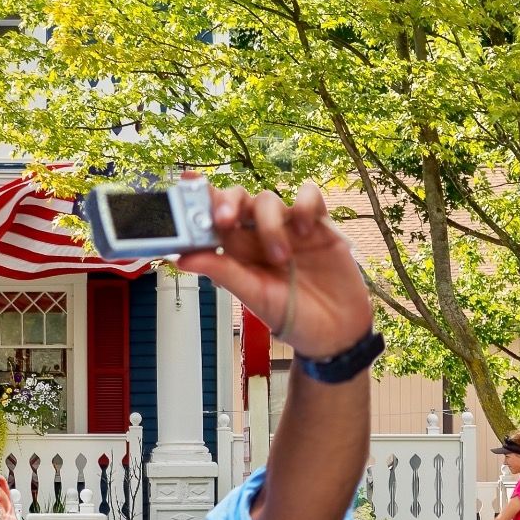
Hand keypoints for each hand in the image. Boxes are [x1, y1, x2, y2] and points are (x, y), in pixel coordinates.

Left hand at [176, 182, 373, 359]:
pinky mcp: (318, 223)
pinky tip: (305, 229)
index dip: (199, 202)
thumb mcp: (255, 297)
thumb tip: (183, 260)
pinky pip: (309, 195)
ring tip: (281, 257)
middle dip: (227, 202)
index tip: (185, 189)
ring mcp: (288, 227)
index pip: (213, 218)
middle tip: (223, 220)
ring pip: (268, 199)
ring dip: (269, 225)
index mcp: (237, 252)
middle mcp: (258, 235)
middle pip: (238, 199)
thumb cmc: (293, 316)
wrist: (336, 330)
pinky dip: (304, 205)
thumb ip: (223, 273)